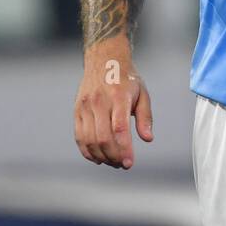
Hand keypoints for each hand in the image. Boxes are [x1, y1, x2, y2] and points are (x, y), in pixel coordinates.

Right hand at [74, 46, 153, 168]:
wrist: (104, 60)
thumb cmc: (127, 79)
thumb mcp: (143, 94)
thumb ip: (146, 117)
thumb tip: (148, 139)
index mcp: (118, 97)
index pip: (119, 128)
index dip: (124, 149)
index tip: (130, 163)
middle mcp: (99, 101)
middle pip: (103, 137)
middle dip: (113, 156)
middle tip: (123, 165)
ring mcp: (85, 106)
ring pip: (89, 140)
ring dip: (101, 156)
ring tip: (113, 162)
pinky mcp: (77, 111)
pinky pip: (79, 137)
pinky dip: (88, 151)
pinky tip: (99, 157)